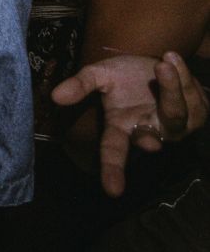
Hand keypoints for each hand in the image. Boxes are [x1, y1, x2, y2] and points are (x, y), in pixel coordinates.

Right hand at [52, 52, 208, 195]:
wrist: (158, 63)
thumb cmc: (126, 75)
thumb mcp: (100, 74)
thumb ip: (80, 85)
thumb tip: (55, 96)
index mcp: (121, 128)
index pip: (114, 153)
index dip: (113, 171)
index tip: (112, 191)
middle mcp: (149, 133)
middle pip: (149, 139)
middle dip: (149, 137)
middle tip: (149, 139)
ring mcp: (175, 127)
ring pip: (176, 114)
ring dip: (171, 87)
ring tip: (163, 60)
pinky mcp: (197, 115)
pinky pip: (193, 98)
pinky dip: (183, 76)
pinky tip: (172, 59)